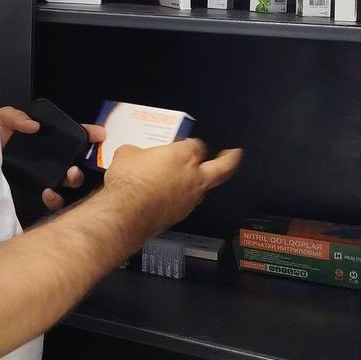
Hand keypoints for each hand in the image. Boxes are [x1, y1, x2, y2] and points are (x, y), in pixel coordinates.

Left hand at [0, 106, 106, 211]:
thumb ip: (15, 117)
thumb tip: (33, 126)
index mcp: (43, 143)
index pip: (71, 138)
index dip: (87, 134)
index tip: (98, 134)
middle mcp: (47, 163)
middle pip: (76, 163)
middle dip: (83, 163)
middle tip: (77, 165)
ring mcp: (42, 182)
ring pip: (70, 185)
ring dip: (75, 180)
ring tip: (69, 175)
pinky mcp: (33, 199)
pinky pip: (53, 203)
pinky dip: (55, 200)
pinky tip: (47, 192)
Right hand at [103, 138, 241, 236]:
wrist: (126, 213)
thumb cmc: (130, 182)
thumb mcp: (127, 154)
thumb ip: (138, 152)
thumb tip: (135, 155)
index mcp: (183, 155)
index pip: (196, 145)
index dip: (190, 144)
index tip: (184, 143)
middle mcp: (193, 176)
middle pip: (222, 167)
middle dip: (231, 160)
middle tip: (234, 154)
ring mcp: (190, 198)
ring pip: (206, 188)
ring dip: (203, 183)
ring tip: (197, 179)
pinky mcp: (181, 215)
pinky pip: (188, 203)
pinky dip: (183, 199)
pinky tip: (169, 197)